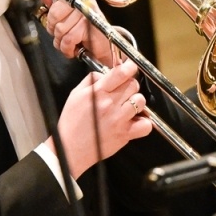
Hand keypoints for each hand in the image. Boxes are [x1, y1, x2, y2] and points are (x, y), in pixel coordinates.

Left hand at [38, 0, 119, 67]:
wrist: (102, 45)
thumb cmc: (81, 28)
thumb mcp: (63, 11)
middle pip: (54, 13)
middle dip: (53, 28)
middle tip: (62, 30)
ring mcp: (87, 7)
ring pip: (60, 28)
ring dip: (61, 40)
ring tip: (70, 39)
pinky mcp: (91, 23)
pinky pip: (68, 39)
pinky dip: (68, 48)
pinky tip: (74, 45)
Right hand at [55, 59, 150, 177]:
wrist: (70, 148)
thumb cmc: (71, 123)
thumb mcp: (75, 94)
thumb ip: (91, 80)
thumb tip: (104, 74)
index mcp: (98, 93)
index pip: (120, 73)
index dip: (129, 67)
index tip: (130, 67)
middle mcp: (110, 105)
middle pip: (133, 85)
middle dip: (130, 85)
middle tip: (123, 90)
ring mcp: (119, 120)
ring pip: (140, 101)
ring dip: (136, 101)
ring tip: (127, 106)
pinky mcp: (125, 135)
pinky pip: (146, 125)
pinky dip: (144, 122)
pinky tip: (134, 120)